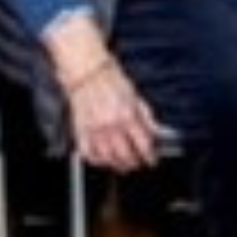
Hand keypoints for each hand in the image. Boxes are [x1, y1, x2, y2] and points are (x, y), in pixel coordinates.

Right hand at [64, 52, 167, 171]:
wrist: (87, 71)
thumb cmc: (110, 79)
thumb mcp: (135, 97)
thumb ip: (146, 117)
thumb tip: (156, 133)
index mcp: (128, 115)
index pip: (143, 145)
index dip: (150, 157)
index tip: (151, 160)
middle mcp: (112, 125)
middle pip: (126, 156)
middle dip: (134, 163)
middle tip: (137, 163)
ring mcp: (95, 130)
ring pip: (108, 159)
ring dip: (117, 165)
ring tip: (122, 164)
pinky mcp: (81, 131)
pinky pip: (89, 154)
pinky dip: (96, 160)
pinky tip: (103, 158)